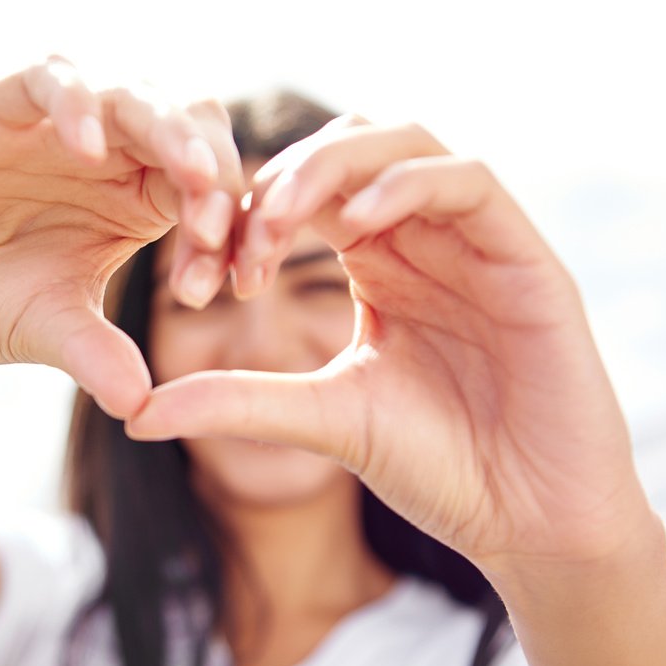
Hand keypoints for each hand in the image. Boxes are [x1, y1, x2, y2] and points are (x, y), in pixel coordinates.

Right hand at [0, 57, 243, 417]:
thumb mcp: (52, 332)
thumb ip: (98, 355)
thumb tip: (139, 406)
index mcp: (143, 196)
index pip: (208, 189)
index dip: (229, 227)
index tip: (234, 281)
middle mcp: (111, 149)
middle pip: (186, 124)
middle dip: (214, 168)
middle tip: (218, 223)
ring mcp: (58, 122)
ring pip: (131, 92)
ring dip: (167, 127)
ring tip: (190, 174)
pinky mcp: (0, 106)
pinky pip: (49, 78)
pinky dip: (75, 102)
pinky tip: (88, 148)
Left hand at [126, 117, 657, 578]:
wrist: (530, 523)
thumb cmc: (439, 470)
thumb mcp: (321, 421)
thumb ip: (237, 401)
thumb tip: (134, 412)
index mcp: (380, 269)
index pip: (307, 199)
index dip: (246, 216)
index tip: (201, 273)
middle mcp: (426, 243)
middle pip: (350, 149)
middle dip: (282, 176)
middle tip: (236, 231)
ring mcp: (478, 244)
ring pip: (406, 142)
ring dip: (335, 165)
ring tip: (282, 216)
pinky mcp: (527, 258)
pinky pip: (469, 182)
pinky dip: (408, 184)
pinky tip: (357, 225)